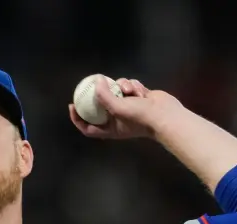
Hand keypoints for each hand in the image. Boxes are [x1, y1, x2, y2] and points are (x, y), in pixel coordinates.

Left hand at [68, 76, 184, 140]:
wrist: (165, 115)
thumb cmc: (140, 117)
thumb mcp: (117, 107)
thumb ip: (104, 96)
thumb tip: (96, 82)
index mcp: (110, 129)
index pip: (88, 127)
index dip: (77, 118)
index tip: (72, 106)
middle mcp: (117, 119)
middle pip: (100, 106)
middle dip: (97, 95)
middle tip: (90, 84)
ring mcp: (128, 107)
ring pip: (116, 91)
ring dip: (121, 86)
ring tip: (128, 90)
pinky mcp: (138, 97)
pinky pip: (129, 86)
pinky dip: (133, 86)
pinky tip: (140, 91)